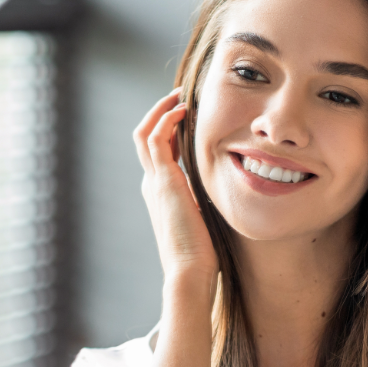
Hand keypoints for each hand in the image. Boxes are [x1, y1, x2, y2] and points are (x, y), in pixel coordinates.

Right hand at [134, 89, 217, 289]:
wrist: (189, 270)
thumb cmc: (201, 254)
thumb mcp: (204, 220)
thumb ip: (206, 203)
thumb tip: (223, 195)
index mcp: (162, 193)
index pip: (160, 152)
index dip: (171, 131)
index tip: (188, 117)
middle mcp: (152, 184)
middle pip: (145, 138)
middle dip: (160, 114)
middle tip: (179, 97)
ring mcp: (154, 182)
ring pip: (144, 133)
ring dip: (160, 110)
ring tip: (179, 96)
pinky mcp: (162, 180)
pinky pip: (156, 139)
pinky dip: (165, 120)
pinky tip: (182, 110)